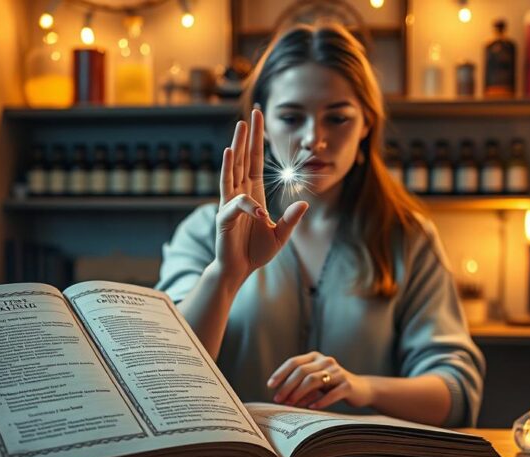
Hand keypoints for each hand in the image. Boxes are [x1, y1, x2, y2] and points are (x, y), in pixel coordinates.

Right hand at [215, 108, 308, 284]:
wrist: (239, 271)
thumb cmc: (256, 252)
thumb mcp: (281, 236)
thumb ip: (291, 220)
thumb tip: (305, 204)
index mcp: (253, 194)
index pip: (255, 161)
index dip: (257, 140)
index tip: (257, 119)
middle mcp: (240, 194)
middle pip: (243, 160)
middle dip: (247, 137)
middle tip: (250, 114)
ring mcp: (230, 204)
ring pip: (232, 172)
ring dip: (236, 150)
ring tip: (238, 131)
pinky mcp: (224, 219)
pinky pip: (233, 203)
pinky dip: (239, 196)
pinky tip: (238, 173)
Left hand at [268, 352, 373, 409]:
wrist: (361, 389)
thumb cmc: (333, 386)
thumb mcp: (315, 383)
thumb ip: (300, 386)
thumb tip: (282, 397)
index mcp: (316, 357)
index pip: (294, 362)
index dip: (281, 373)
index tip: (270, 385)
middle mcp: (326, 361)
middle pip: (302, 372)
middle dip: (287, 386)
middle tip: (278, 399)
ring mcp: (338, 372)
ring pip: (314, 381)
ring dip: (299, 394)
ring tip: (291, 404)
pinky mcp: (347, 385)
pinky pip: (331, 393)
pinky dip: (320, 401)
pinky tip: (311, 407)